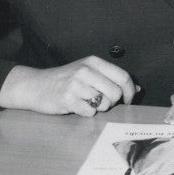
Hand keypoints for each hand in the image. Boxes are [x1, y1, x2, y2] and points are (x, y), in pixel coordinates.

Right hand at [0, 56, 137, 115]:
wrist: (36, 85)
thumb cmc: (66, 80)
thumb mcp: (89, 72)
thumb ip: (111, 79)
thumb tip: (137, 89)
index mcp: (94, 62)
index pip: (123, 76)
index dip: (130, 91)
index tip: (128, 100)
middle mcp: (86, 70)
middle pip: (116, 92)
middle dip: (112, 102)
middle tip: (101, 101)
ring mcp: (75, 84)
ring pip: (104, 104)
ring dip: (98, 108)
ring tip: (86, 102)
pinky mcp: (67, 99)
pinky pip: (89, 112)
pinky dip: (86, 112)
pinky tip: (77, 106)